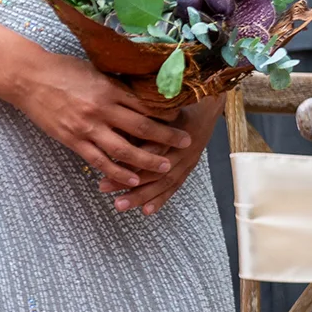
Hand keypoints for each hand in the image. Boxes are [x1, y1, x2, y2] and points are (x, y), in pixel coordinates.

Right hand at [6, 52, 190, 188]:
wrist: (29, 78)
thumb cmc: (62, 70)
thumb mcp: (94, 71)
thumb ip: (115, 85)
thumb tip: (139, 92)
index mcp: (110, 89)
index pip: (146, 105)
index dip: (167, 115)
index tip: (182, 119)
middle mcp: (102, 109)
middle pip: (142, 128)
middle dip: (167, 138)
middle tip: (186, 144)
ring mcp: (87, 127)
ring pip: (124, 150)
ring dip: (147, 161)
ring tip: (165, 167)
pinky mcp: (72, 140)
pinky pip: (99, 160)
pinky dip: (117, 172)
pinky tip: (131, 179)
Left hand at [100, 99, 219, 214]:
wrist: (209, 102)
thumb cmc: (178, 100)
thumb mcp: (161, 102)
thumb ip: (141, 114)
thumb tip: (113, 124)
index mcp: (176, 127)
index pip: (153, 146)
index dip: (131, 157)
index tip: (107, 162)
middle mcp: (183, 146)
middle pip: (154, 168)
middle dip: (128, 180)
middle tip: (103, 187)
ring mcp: (188, 159)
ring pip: (163, 182)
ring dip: (141, 195)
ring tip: (119, 204)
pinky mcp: (190, 167)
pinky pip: (175, 186)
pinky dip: (161, 199)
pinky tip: (146, 211)